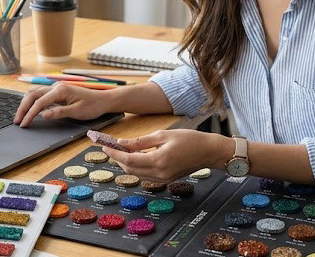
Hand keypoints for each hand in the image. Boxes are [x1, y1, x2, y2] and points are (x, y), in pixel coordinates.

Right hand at [13, 83, 116, 126]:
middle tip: (17, 121)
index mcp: (60, 90)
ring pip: (35, 93)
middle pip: (33, 95)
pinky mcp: (57, 92)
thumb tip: (42, 115)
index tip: (24, 124)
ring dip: (26, 104)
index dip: (30, 114)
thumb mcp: (77, 112)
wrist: (102, 100)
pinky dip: (32, 101)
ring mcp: (56, 89)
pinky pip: (40, 95)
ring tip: (20, 116)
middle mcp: (56, 87)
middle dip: (23, 108)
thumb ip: (59, 112)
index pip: (39, 102)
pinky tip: (29, 109)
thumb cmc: (92, 106)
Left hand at [102, 129, 230, 181]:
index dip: (115, 154)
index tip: (105, 146)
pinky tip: (136, 157)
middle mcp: (160, 173)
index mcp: (158, 161)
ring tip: (122, 151)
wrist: (209, 152)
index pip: (129, 160)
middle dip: (118, 159)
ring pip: (137, 174)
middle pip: (130, 170)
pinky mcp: (166, 180)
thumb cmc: (190, 140)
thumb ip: (141, 141)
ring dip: (127, 164)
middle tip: (111, 147)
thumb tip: (122, 143)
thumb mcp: (163, 135)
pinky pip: (146, 176)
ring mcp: (163, 179)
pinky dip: (138, 168)